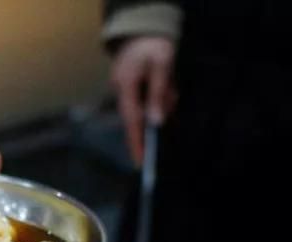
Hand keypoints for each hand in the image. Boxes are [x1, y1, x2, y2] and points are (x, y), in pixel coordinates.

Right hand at [110, 36, 176, 163]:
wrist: (140, 27)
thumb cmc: (152, 44)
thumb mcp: (162, 65)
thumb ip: (159, 93)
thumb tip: (157, 122)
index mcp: (125, 87)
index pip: (131, 122)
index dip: (136, 143)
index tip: (140, 163)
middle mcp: (121, 92)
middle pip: (140, 116)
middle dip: (157, 114)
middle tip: (170, 95)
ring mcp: (124, 89)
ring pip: (145, 107)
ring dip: (162, 101)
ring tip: (170, 82)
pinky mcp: (130, 87)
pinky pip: (146, 99)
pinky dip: (159, 95)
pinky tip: (166, 83)